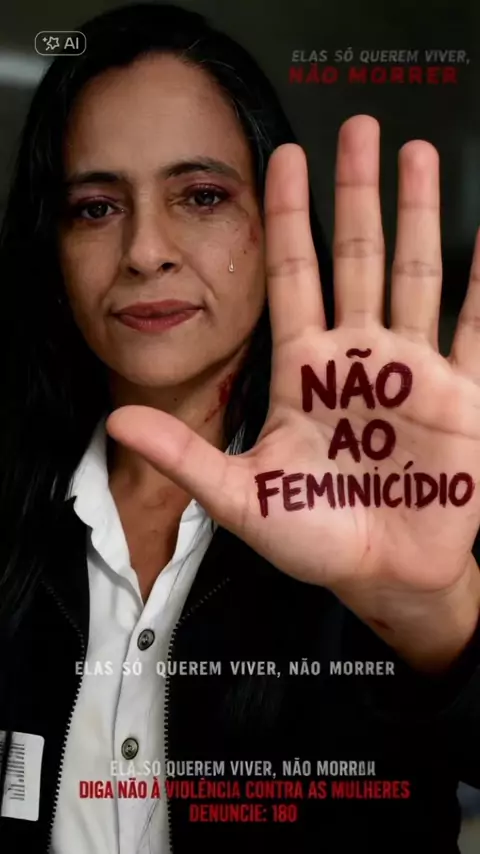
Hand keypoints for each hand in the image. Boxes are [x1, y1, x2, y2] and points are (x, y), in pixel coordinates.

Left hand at [107, 116, 479, 666]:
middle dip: (356, 192)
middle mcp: (359, 358)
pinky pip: (475, 330)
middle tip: (358, 127)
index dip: (286, 217)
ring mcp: (412, 371)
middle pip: (356, 256)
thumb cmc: (315, 537)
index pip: (293, 276)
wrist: (383, 574)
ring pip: (415, 275)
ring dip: (417, 215)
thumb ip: (187, 455)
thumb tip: (117, 419)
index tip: (283, 157)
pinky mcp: (462, 397)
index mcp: (305, 372)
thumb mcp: (241, 497)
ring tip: (417, 154)